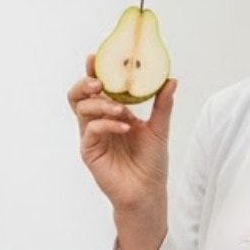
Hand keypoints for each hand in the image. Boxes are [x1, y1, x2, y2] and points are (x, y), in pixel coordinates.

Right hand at [66, 55, 175, 218]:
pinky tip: (125, 127)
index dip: (93, 71)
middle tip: (99, 81)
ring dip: (101, 104)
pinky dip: (107, 124)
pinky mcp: (90, 152)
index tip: (95, 57)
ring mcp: (92, 137)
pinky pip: (91, 130)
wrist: (148, 192)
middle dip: (85, 83)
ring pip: (82, 109)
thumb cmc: (151, 163)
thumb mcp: (159, 128)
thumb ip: (162, 104)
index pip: (97, 88)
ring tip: (121, 109)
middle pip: (78, 96)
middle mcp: (98, 122)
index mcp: (111, 114)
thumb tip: (171, 79)